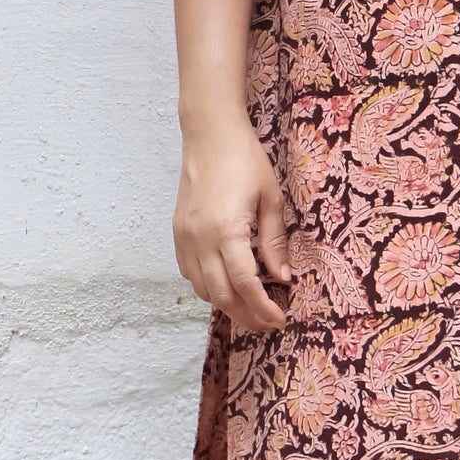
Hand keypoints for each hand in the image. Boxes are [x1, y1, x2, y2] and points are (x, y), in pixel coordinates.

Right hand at [173, 110, 292, 332]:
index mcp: (226, 230)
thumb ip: (275, 241)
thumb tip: (283, 277)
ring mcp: (184, 237)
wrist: (209, 135)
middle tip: (267, 324)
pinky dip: (208, 287)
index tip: (279, 319)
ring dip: (226, 304)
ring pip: (202, 289)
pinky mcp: (177, 233)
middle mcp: (200, 239)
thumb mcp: (271, 199)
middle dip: (245, 315)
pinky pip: (189, 273)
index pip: (245, 284)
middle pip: (221, 295)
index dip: (263, 308)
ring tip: (250, 309)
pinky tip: (226, 285)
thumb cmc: (245, 160)